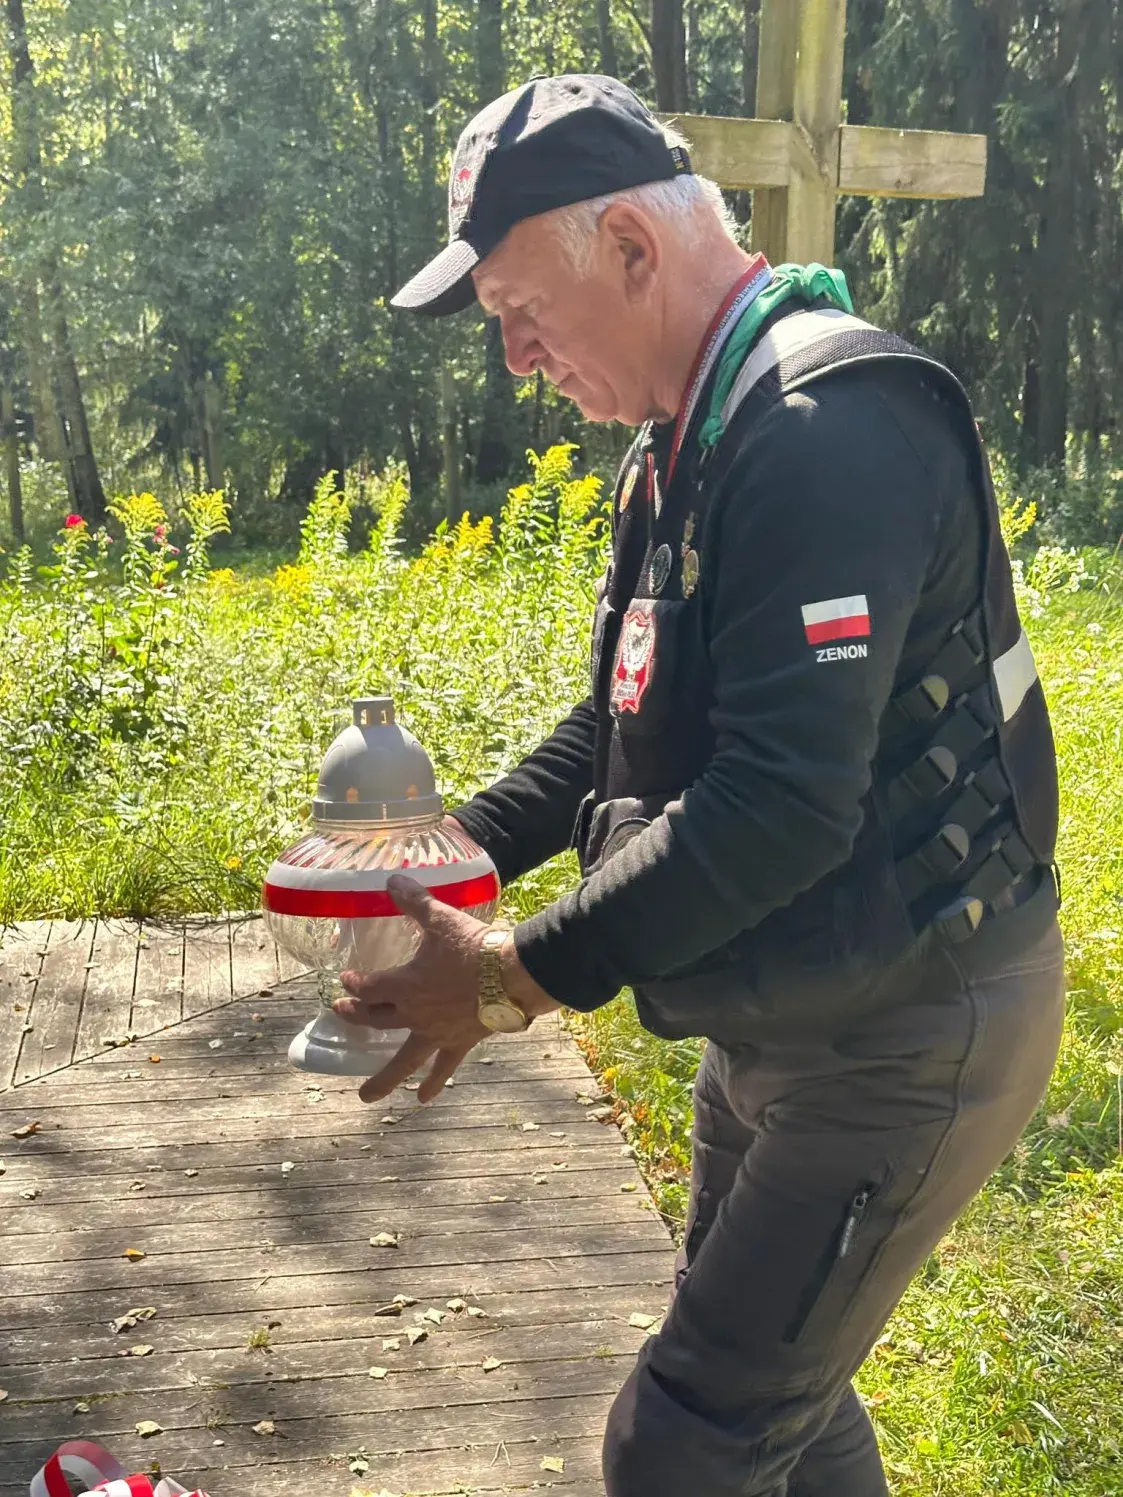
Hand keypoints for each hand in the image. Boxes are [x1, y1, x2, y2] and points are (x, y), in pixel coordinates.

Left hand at [332, 874, 490, 1103]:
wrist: (511, 976)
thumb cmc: (474, 947)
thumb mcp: (441, 920)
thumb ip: (414, 902)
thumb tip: (391, 880)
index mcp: (404, 984)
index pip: (368, 986)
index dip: (354, 983)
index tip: (346, 979)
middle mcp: (413, 1014)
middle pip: (376, 1019)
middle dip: (356, 1016)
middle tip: (341, 1013)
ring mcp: (435, 1033)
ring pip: (402, 1060)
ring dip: (383, 1079)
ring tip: (366, 1096)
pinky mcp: (458, 1043)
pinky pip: (442, 1068)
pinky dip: (433, 1083)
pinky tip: (422, 1099)